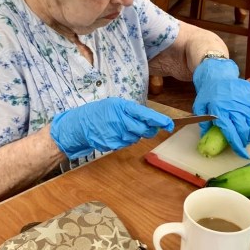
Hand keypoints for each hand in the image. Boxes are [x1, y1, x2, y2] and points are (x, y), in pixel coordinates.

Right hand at [51, 97, 173, 159]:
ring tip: (122, 127)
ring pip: (136, 138)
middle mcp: (121, 121)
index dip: (160, 121)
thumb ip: (132, 111)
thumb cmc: (98, 112)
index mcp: (123, 107)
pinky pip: (126, 143)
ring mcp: (117, 134)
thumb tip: (150, 120)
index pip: (146, 115)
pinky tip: (116, 133)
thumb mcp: (115, 104)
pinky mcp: (113, 144)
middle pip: (145, 130)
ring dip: (134, 134)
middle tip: (147, 126)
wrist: (79, 125)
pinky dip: (125, 139)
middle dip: (149, 129)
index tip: (170, 125)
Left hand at [192, 58, 249, 157]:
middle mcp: (235, 108)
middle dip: (244, 140)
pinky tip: (249, 126)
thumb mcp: (200, 106)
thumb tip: (205, 136)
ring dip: (249, 133)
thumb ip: (203, 121)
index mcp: (221, 111)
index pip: (231, 132)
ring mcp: (245, 103)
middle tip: (242, 146)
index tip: (242, 154)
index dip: (237, 145)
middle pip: (243, 129)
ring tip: (245, 137)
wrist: (219, 74)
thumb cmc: (209, 92)